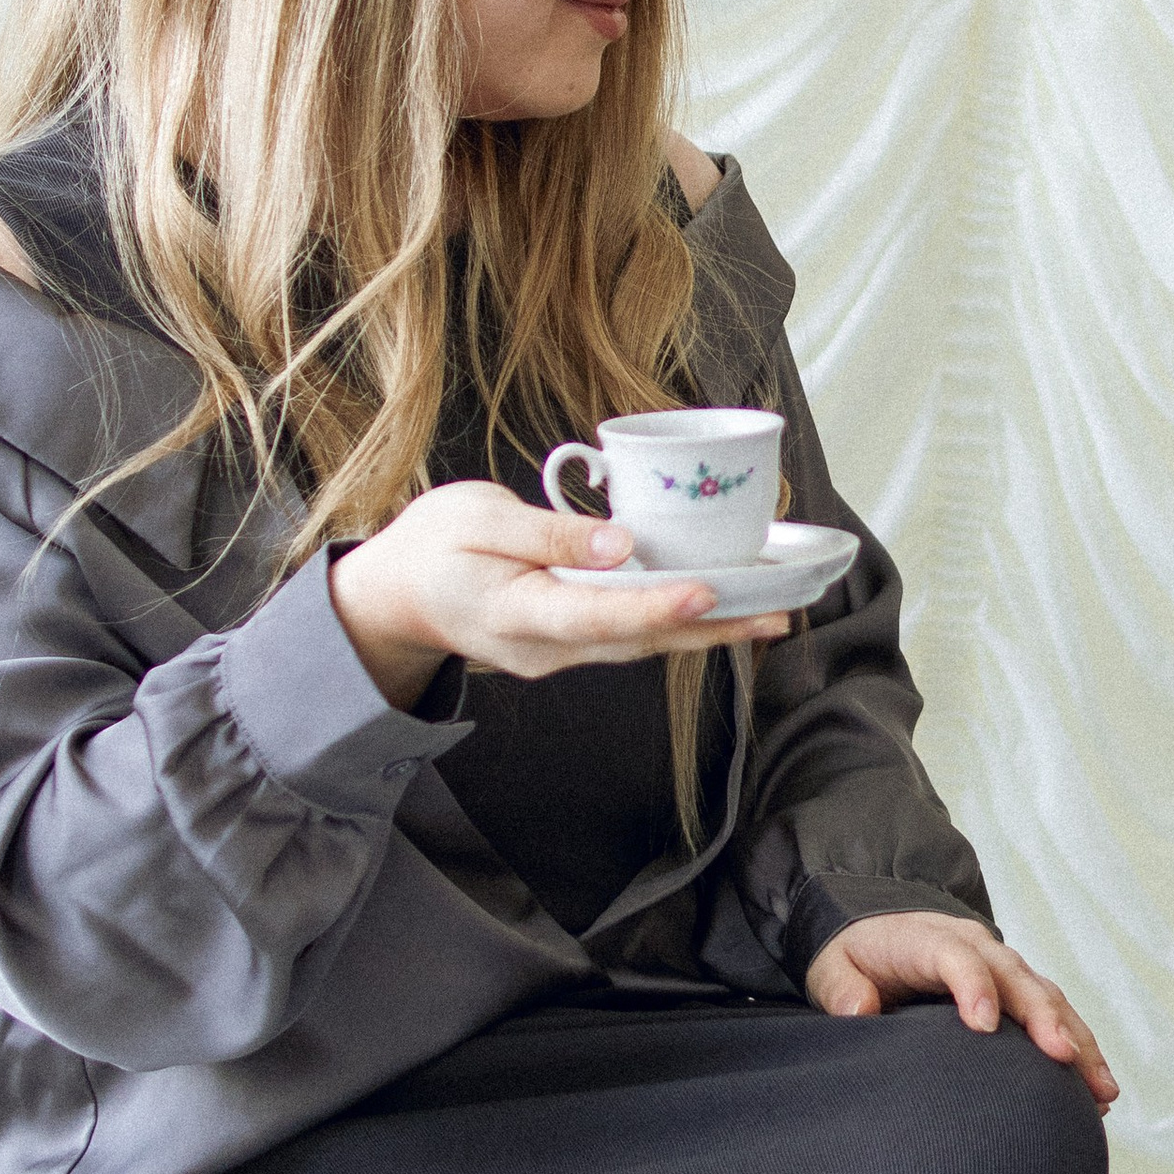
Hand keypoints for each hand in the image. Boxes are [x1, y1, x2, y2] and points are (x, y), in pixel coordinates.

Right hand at [330, 483, 788, 709]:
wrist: (396, 596)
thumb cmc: (431, 547)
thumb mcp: (474, 520)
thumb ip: (545, 533)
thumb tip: (619, 544)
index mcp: (514, 613)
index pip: (595, 614)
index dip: (654, 606)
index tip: (706, 592)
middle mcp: (543, 647)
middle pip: (636, 639)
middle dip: (709, 629)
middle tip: (776, 616)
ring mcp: (556, 654)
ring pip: (639, 643)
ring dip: (704, 631)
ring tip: (768, 616)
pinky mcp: (567, 642)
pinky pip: (628, 636)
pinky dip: (674, 622)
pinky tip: (717, 610)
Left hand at [804, 911, 1118, 1110]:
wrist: (876, 930)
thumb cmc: (855, 956)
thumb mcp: (831, 967)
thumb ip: (841, 988)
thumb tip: (861, 1012)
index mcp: (927, 938)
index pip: (956, 956)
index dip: (973, 986)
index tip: (982, 1027)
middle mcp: (975, 946)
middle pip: (1017, 976)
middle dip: (1043, 1016)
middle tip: (1062, 1056)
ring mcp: (1001, 966)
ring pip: (1046, 997)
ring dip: (1075, 1039)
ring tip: (1100, 1088)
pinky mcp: (1015, 990)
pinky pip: (1053, 1014)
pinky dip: (1077, 1047)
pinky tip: (1096, 1089)